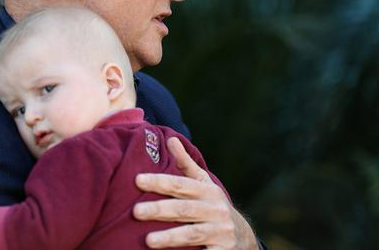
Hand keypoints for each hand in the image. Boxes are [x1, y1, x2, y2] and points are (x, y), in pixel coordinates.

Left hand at [133, 137, 257, 249]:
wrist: (243, 237)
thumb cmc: (213, 206)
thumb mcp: (203, 184)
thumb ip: (186, 164)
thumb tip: (171, 139)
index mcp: (207, 191)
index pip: (180, 185)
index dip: (160, 182)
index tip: (137, 180)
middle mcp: (215, 211)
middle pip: (184, 209)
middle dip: (159, 210)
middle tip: (135, 211)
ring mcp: (220, 233)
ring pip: (192, 234)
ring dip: (170, 237)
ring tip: (148, 240)